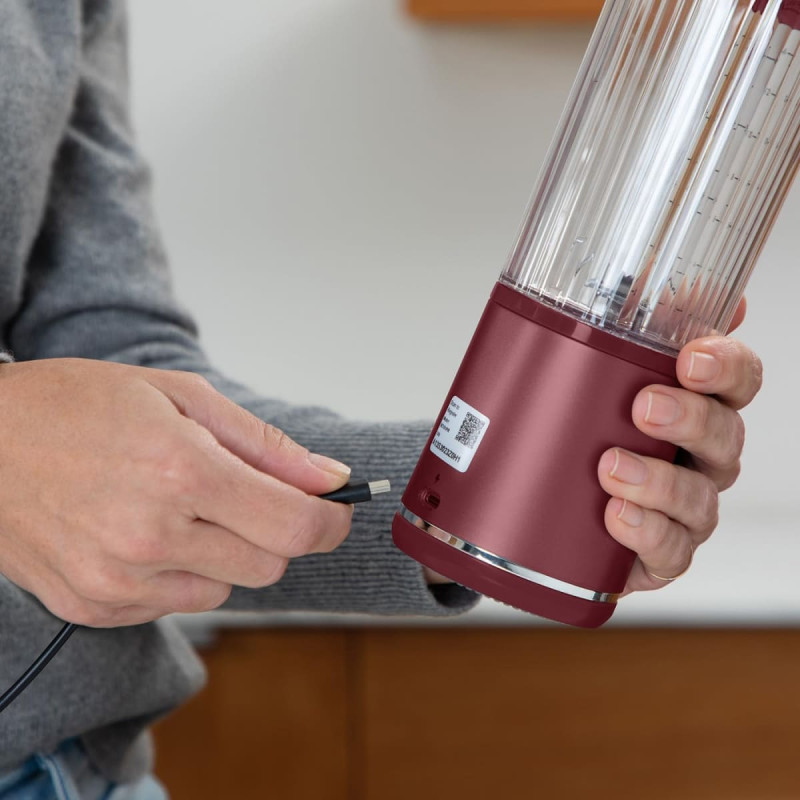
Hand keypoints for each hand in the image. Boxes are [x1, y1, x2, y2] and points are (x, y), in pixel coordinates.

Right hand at [0, 359, 352, 626]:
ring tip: (178, 504)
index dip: (331, 521)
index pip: (295, 525)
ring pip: (228, 585)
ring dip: (226, 549)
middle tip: (244, 491)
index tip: (337, 510)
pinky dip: (182, 570)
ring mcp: (119, 580)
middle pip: (270, 562)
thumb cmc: (74, 405)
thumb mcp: (179, 396)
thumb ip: (263, 443)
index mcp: (181, 472)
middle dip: (275, 529)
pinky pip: (178, 602)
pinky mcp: (96, 606)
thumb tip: (328, 477)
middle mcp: (152, 537)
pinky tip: (144, 531)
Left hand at [597, 304, 761, 593]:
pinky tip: (616, 518)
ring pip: (701, 498)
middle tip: (644, 406)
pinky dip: (647, 534)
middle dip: (690, 418)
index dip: (727, 365)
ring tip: (611, 468)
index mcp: (696, 405)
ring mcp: (685, 508)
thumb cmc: (581, 433)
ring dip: (660, 481)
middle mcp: (701, 456)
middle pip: (727, 434)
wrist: (544, 506)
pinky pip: (672, 552)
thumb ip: (628, 325)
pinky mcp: (661, 552)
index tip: (690, 357)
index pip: (737, 378)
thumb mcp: (591, 372)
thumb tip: (661, 277)